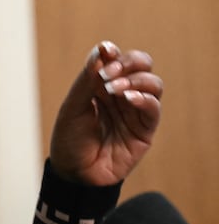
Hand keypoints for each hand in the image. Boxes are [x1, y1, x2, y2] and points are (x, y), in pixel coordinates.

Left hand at [49, 41, 162, 185]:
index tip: (106, 50)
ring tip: (114, 89)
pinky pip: (153, 109)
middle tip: (108, 73)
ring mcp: (134, 112)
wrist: (73, 173)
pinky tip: (129, 98)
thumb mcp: (73, 106)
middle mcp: (121, 95)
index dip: (113, 52)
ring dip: (135, 80)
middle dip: (128, 63)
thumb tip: (102, 50)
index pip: (116, 60)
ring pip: (152, 84)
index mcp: (101, 85)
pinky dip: (144, 99)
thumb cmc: (69, 138)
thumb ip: (87, 79)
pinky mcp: (144, 131)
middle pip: (141, 66)